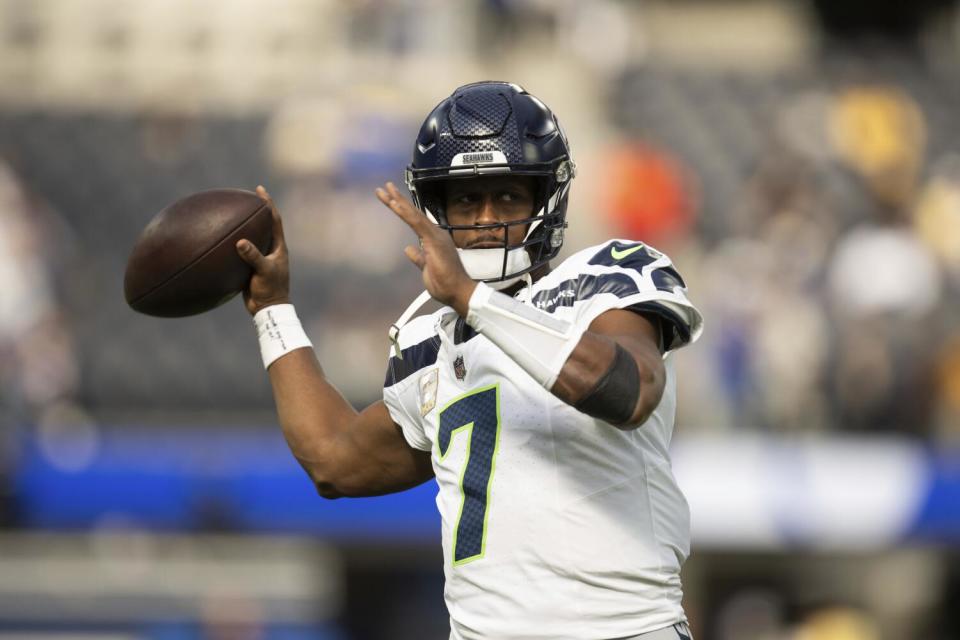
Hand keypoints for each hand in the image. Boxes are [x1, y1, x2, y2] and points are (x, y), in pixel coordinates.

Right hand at [236, 185, 290, 315]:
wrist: (268, 309)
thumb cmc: (271, 290)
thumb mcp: (263, 271)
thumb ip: (253, 256)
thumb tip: (240, 242)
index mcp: (278, 247)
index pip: (274, 220)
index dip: (268, 204)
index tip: (260, 191)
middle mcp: (271, 250)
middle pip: (264, 225)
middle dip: (256, 211)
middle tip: (245, 197)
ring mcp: (261, 258)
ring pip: (252, 237)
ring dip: (244, 226)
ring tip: (231, 214)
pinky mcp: (251, 267)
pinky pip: (241, 251)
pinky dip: (233, 244)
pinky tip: (221, 240)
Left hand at [376, 181, 475, 314]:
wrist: (458, 292)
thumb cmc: (446, 284)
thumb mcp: (426, 268)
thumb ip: (418, 257)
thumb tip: (408, 249)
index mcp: (433, 240)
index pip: (414, 221)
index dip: (402, 209)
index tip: (390, 200)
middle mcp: (435, 234)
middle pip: (413, 213)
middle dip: (397, 199)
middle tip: (384, 187)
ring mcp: (435, 236)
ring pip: (413, 214)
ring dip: (398, 201)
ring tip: (386, 190)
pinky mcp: (434, 240)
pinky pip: (416, 223)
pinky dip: (405, 213)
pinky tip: (395, 204)